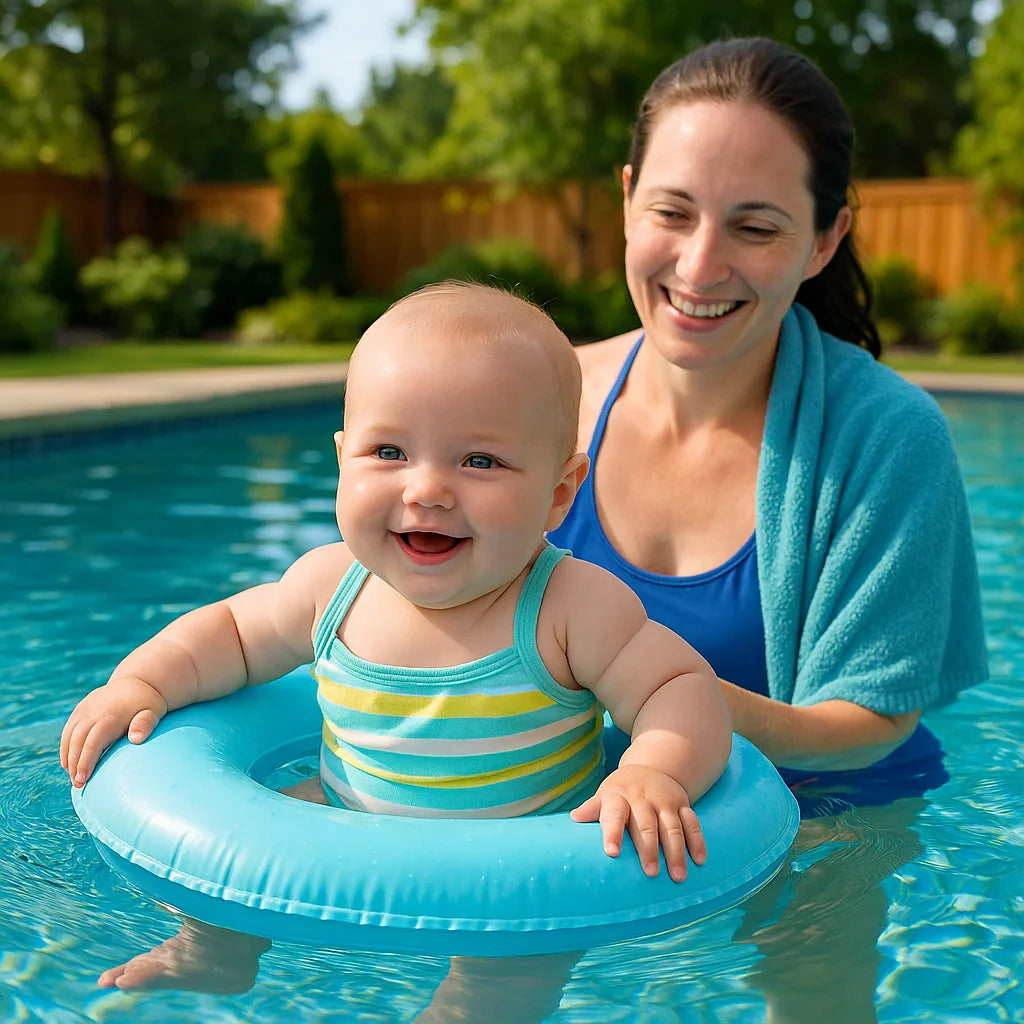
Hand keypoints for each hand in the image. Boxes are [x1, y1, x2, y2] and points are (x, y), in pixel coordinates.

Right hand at [60, 677, 167, 787]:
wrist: (136, 681)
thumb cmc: (147, 703)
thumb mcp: (153, 711)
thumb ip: (145, 724)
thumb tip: (137, 739)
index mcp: (110, 715)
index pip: (92, 741)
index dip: (85, 761)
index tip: (82, 779)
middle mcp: (92, 711)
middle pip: (76, 741)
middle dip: (74, 764)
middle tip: (78, 784)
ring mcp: (84, 709)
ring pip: (68, 736)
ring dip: (68, 758)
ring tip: (73, 777)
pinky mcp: (80, 709)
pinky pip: (68, 730)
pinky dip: (66, 747)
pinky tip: (70, 762)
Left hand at [569, 764, 704, 880]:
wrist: (649, 769)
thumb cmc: (620, 792)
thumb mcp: (604, 796)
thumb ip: (592, 808)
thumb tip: (574, 818)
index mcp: (619, 797)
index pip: (614, 814)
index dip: (612, 832)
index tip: (612, 853)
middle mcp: (643, 798)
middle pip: (646, 825)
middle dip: (649, 849)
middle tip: (651, 873)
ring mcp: (665, 801)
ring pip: (672, 827)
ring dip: (676, 852)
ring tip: (677, 876)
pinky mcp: (682, 804)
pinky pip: (692, 823)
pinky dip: (697, 841)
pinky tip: (699, 860)